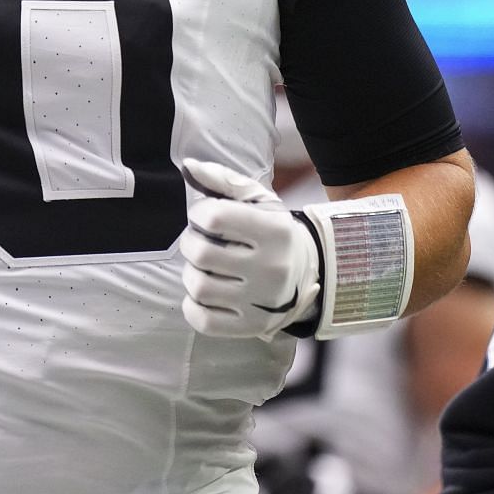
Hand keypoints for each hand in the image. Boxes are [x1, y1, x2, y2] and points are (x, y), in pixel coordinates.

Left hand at [178, 157, 320, 338]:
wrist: (306, 273)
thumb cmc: (272, 232)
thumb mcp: (258, 200)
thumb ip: (223, 179)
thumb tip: (188, 167)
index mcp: (274, 232)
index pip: (214, 217)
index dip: (199, 213)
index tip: (206, 216)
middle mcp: (272, 268)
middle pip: (202, 253)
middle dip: (191, 242)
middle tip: (202, 241)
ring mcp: (262, 302)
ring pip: (199, 286)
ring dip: (191, 273)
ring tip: (205, 267)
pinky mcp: (251, 326)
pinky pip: (203, 320)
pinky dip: (193, 305)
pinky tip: (206, 293)